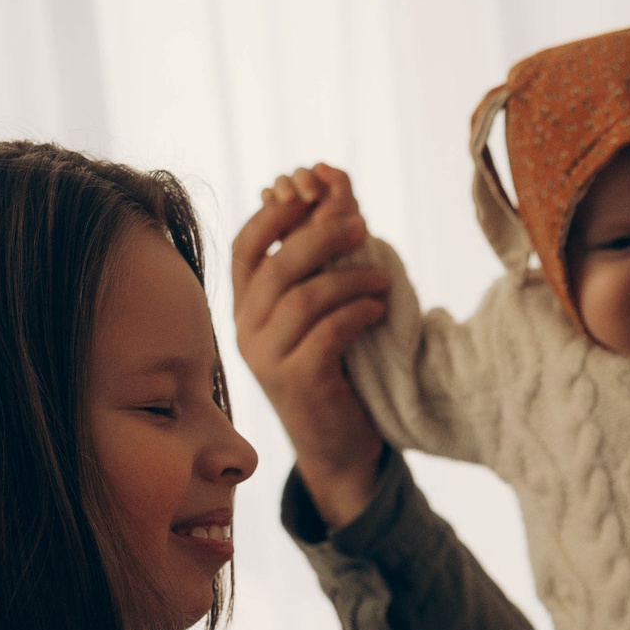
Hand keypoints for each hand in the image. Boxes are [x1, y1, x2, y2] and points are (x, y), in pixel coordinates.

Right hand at [231, 164, 393, 528]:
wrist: (337, 445)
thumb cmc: (334, 365)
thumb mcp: (321, 309)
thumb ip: (323, 256)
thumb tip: (336, 184)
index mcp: (246, 305)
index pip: (245, 246)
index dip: (277, 214)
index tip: (314, 190)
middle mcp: (246, 330)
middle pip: (277, 266)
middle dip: (321, 237)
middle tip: (362, 224)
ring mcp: (267, 358)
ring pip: (303, 299)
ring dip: (350, 279)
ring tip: (383, 278)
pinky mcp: (297, 382)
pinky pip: (327, 333)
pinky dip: (358, 313)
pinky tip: (380, 309)